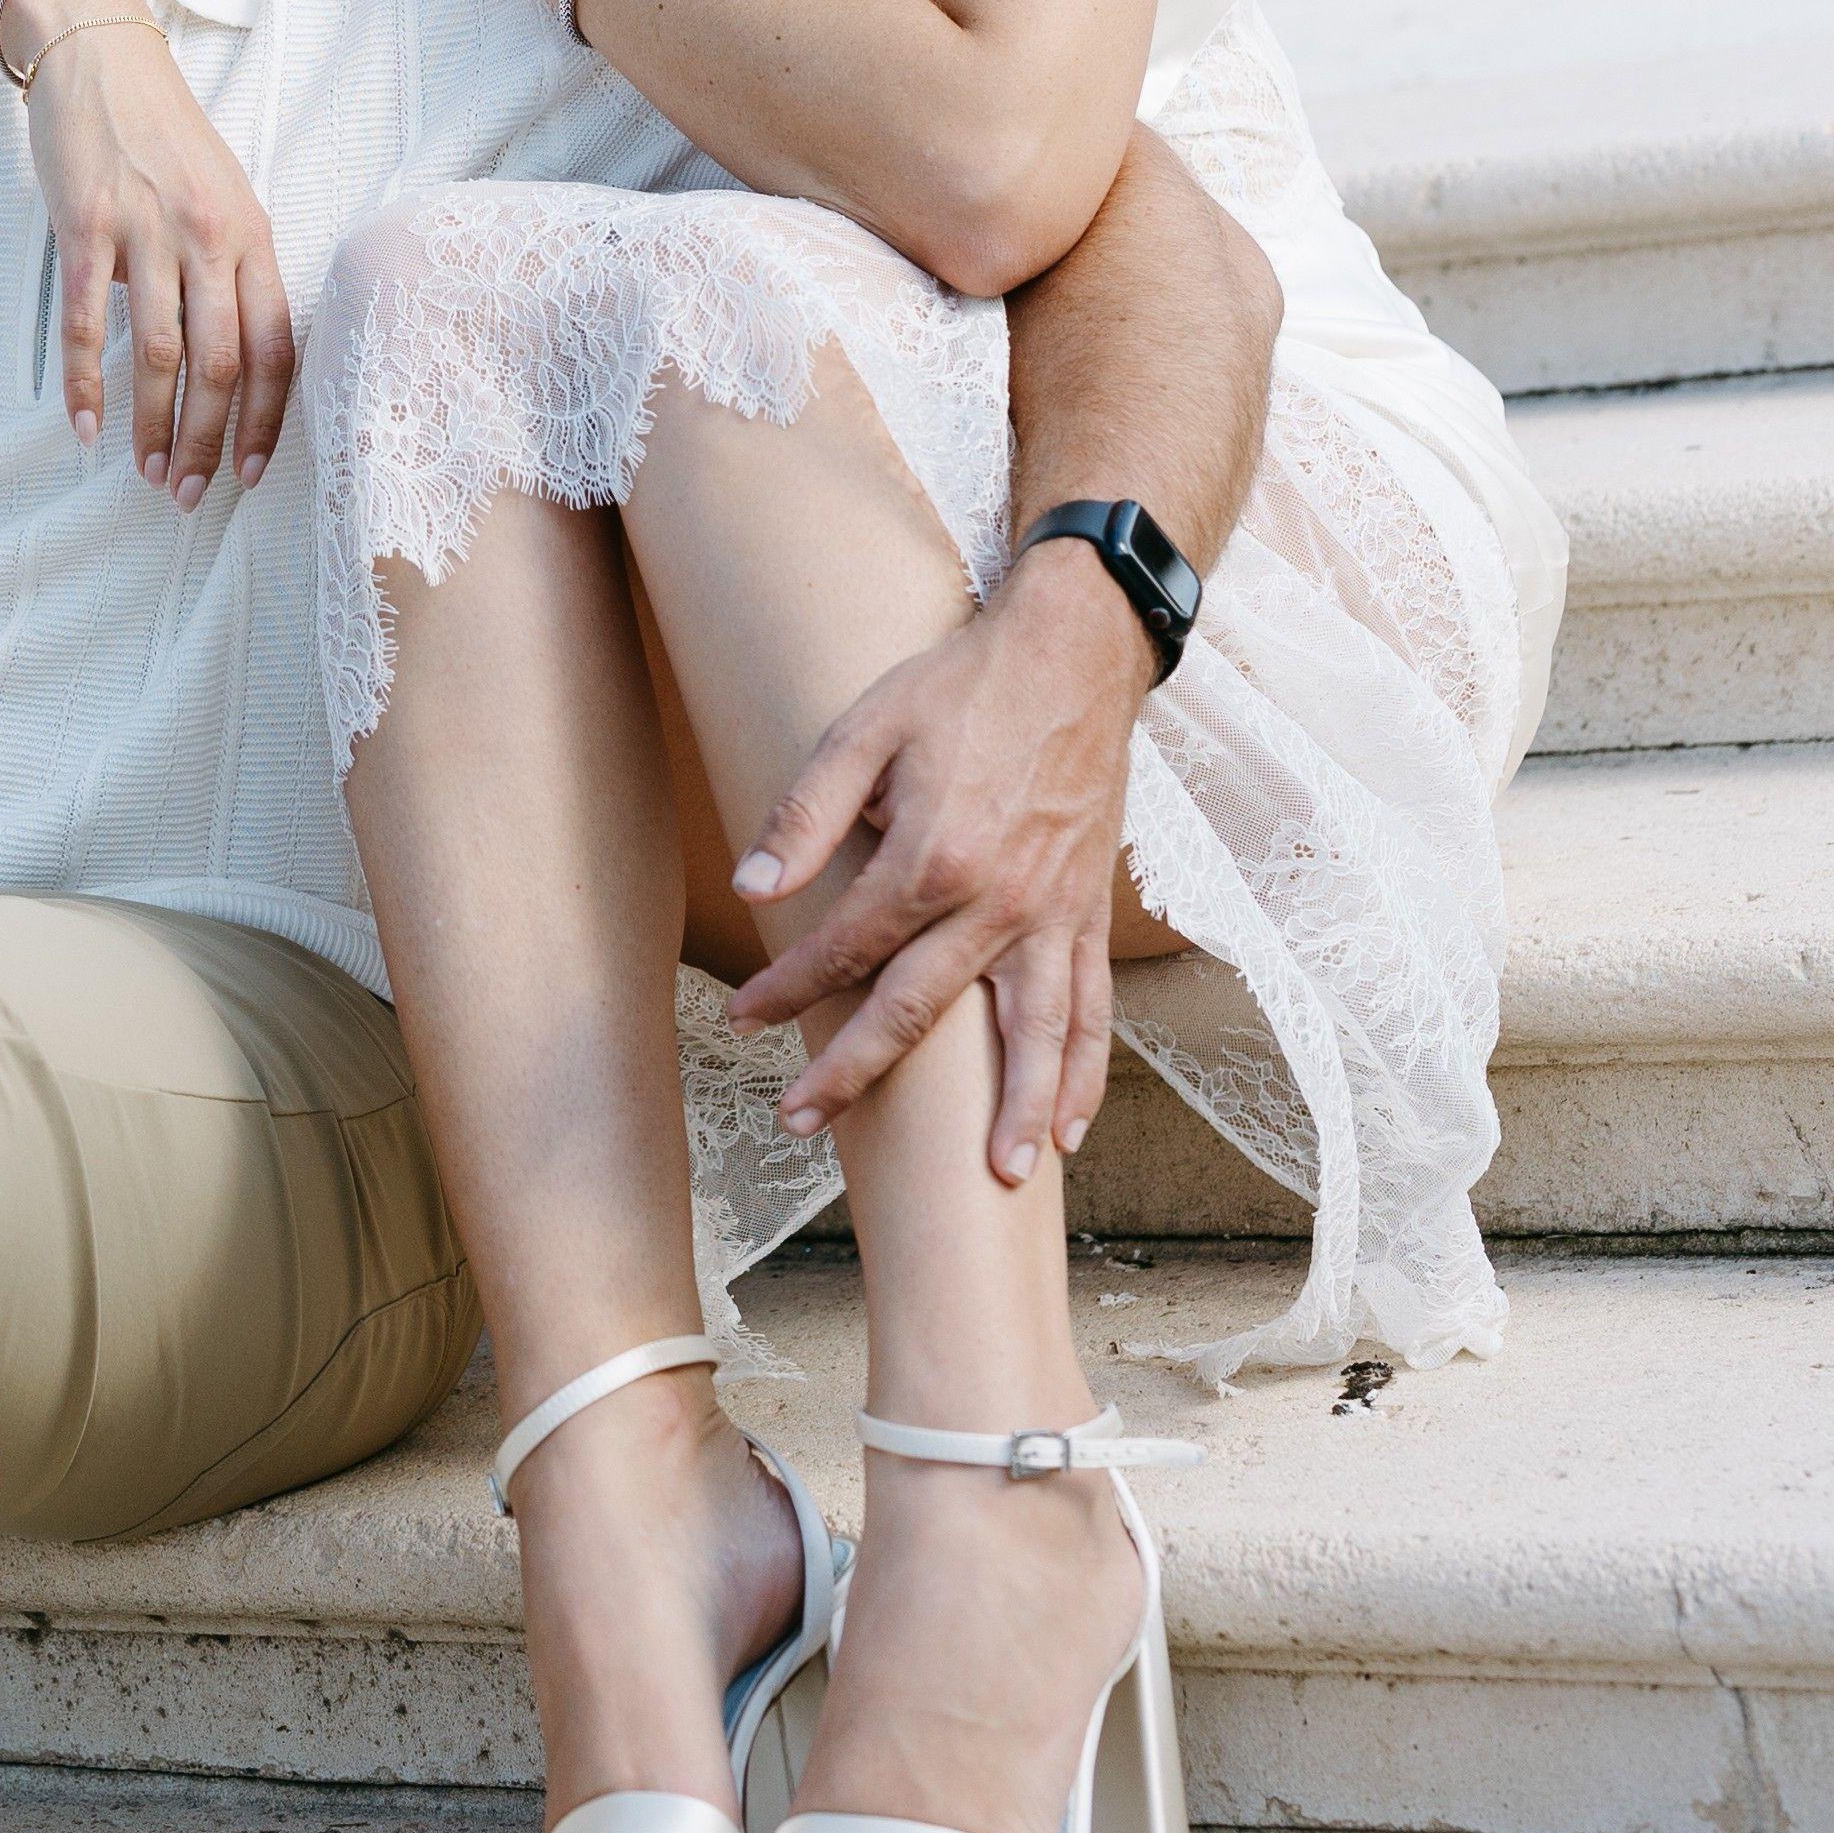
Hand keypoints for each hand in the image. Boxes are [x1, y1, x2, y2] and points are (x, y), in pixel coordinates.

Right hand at [23, 8, 297, 489]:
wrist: (100, 56)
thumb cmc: (163, 133)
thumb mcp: (221, 194)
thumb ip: (231, 267)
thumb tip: (228, 352)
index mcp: (252, 234)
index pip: (275, 346)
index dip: (265, 419)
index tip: (248, 472)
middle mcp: (209, 236)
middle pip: (222, 364)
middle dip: (208, 441)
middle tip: (189, 494)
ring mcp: (147, 231)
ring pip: (161, 354)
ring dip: (154, 426)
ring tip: (148, 474)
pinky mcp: (87, 226)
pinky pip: (87, 323)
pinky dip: (85, 383)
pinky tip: (84, 425)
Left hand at [720, 543, 1150, 1176]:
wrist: (1073, 653)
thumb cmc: (962, 686)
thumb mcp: (865, 728)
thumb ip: (807, 815)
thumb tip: (753, 890)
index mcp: (933, 859)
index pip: (843, 950)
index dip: (785, 989)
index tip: (742, 1018)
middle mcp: (998, 904)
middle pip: (917, 1014)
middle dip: (853, 1073)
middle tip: (802, 1122)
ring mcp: (1052, 915)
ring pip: (1032, 1036)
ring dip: (1013, 1111)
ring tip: (997, 1179)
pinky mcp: (1090, 913)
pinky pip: (1091, 1008)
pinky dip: (1085, 1070)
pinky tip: (1071, 1126)